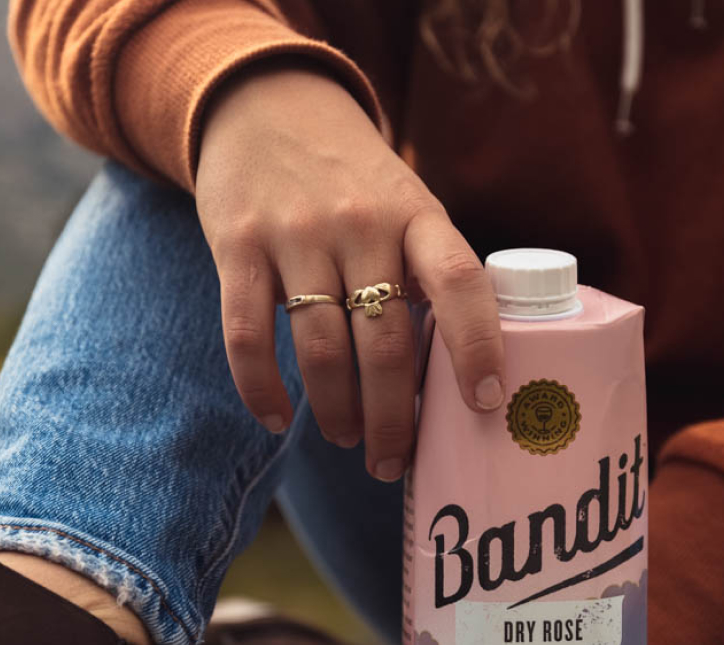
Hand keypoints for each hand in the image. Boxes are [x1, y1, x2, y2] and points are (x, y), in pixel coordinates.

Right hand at [194, 62, 504, 480]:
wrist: (265, 105)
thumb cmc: (355, 181)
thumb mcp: (408, 205)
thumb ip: (428, 273)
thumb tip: (456, 378)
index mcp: (417, 215)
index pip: (459, 282)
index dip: (477, 346)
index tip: (486, 403)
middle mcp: (360, 224)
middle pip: (384, 343)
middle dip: (393, 418)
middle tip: (393, 461)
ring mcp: (295, 234)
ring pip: (320, 350)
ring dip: (337, 412)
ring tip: (349, 440)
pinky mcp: (236, 246)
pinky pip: (247, 336)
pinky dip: (262, 389)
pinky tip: (279, 419)